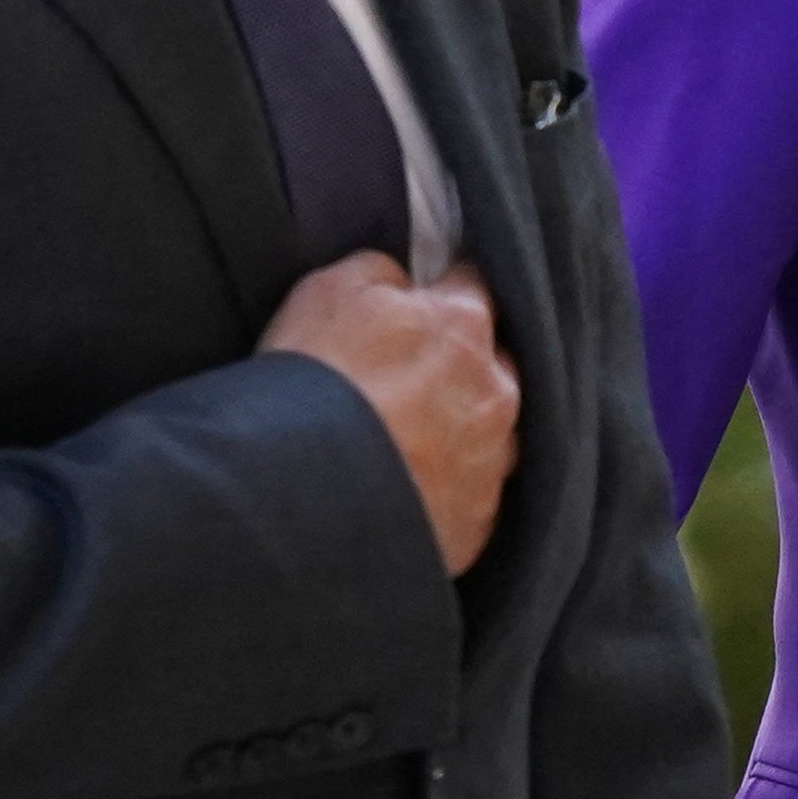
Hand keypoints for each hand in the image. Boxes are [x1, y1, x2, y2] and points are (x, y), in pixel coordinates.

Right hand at [260, 254, 520, 574]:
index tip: (422, 308)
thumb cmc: (313, 380)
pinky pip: (472, 500)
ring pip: (492, 438)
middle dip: (463, 371)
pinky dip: (446, 493)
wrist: (300, 495)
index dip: (444, 294)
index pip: (473, 288)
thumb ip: (382, 273)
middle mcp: (496, 394)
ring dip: (462, 436)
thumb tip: (404, 282)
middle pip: (494, 368)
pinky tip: (407, 494)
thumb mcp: (330, 289)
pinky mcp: (475, 525)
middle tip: (411, 386)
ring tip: (410, 448)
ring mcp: (491, 465)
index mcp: (466, 327)